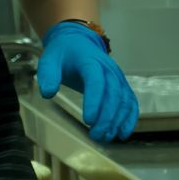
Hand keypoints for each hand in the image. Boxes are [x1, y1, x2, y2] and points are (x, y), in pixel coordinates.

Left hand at [36, 21, 138, 143]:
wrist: (78, 42)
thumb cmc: (63, 54)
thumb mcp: (49, 60)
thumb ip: (48, 75)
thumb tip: (48, 93)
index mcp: (90, 62)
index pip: (96, 82)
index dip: (95, 101)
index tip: (89, 120)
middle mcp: (108, 69)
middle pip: (113, 94)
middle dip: (107, 117)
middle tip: (96, 135)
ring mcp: (117, 77)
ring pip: (124, 100)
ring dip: (117, 120)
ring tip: (106, 137)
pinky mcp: (121, 85)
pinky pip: (130, 101)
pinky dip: (130, 117)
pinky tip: (123, 133)